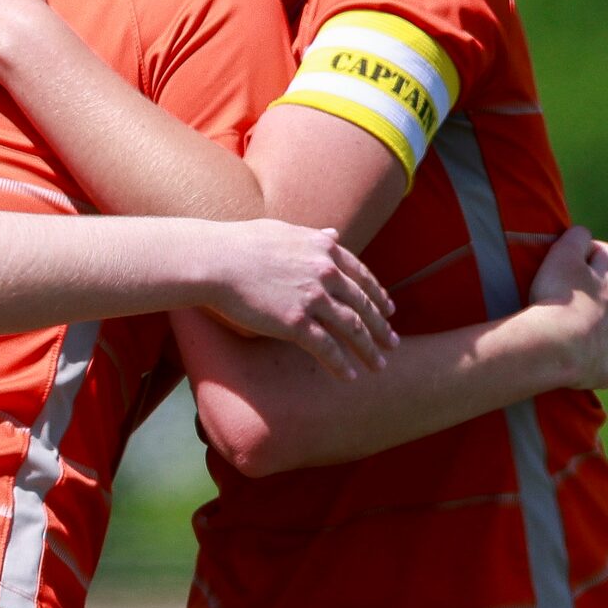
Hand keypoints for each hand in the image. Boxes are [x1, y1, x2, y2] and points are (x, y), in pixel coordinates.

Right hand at [204, 222, 398, 377]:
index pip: (362, 276)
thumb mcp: (285, 231)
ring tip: (378, 366)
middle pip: (363, 305)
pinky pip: (327, 347)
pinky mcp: (296, 323)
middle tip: (392, 343)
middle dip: (380, 327)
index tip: (388, 310)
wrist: (216, 260)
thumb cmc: (242, 243)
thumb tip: (334, 234)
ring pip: (352, 329)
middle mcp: (325, 273)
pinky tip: (349, 376)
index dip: (378, 295)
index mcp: (324, 249)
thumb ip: (314, 237)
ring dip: (368, 350)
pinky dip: (341, 364)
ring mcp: (312, 298)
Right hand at [527, 226, 607, 391]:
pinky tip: (573, 368)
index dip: (595, 251)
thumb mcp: (563, 255)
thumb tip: (583, 234)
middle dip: (593, 295)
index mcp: (607, 283)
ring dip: (590, 330)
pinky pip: (602, 369)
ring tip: (563, 333)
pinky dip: (591, 367)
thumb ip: (576, 238)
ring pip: (607, 333)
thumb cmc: (558, 297)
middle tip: (564, 297)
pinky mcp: (604, 371)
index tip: (576, 256)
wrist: (557, 346)